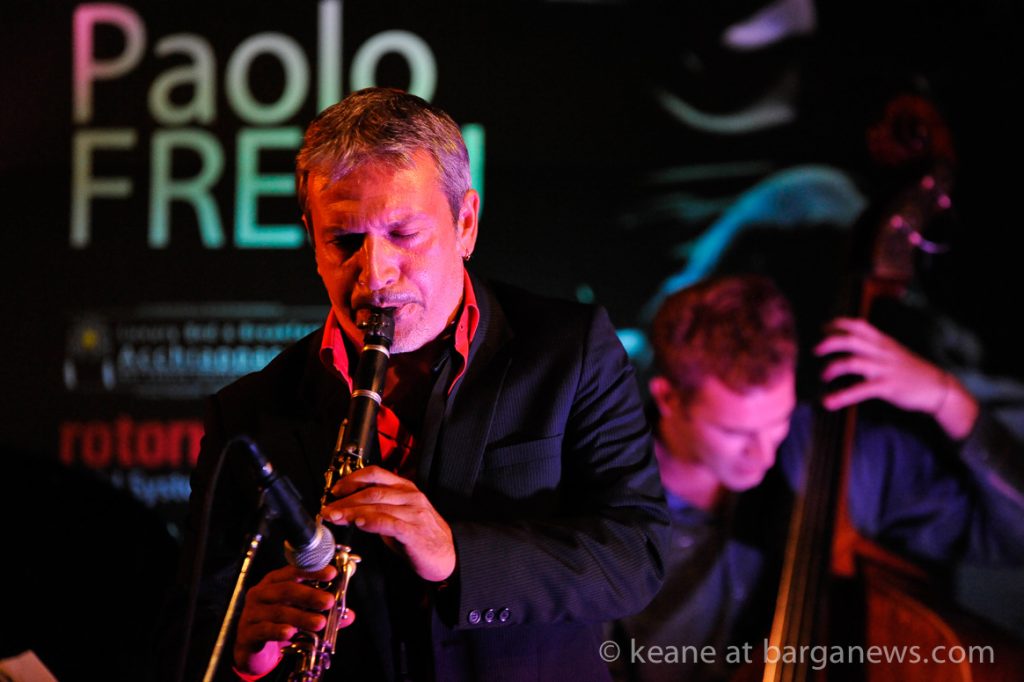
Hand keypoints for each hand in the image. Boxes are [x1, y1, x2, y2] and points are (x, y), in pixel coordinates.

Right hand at [232, 564, 354, 675]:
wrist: (252, 648)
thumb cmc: (278, 622)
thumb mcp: (301, 613)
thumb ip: (323, 611)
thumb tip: (349, 614)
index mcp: (275, 581)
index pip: (294, 571)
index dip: (313, 570)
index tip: (332, 573)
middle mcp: (262, 593)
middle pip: (286, 589)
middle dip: (310, 595)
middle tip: (329, 601)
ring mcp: (252, 612)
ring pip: (278, 611)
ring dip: (301, 617)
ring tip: (319, 623)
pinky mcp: (248, 632)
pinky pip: (264, 630)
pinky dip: (278, 631)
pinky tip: (290, 633)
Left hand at [324, 465, 455, 581]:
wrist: (447, 556)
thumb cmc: (420, 536)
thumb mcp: (399, 515)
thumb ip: (378, 508)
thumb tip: (348, 508)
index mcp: (405, 488)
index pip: (375, 474)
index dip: (352, 479)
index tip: (335, 491)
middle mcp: (410, 496)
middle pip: (372, 491)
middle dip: (345, 500)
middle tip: (328, 510)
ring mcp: (413, 513)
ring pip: (377, 505)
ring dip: (352, 511)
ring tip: (335, 517)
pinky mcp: (414, 532)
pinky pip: (389, 523)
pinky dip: (372, 521)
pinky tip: (359, 523)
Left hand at [814, 317, 977, 438]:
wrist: (938, 387)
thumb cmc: (911, 370)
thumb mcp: (893, 351)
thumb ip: (874, 346)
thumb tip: (851, 343)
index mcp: (883, 341)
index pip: (858, 325)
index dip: (838, 324)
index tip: (823, 327)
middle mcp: (882, 351)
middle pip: (850, 339)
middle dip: (829, 342)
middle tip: (814, 350)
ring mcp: (884, 368)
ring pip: (852, 362)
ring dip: (832, 368)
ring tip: (823, 376)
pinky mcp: (887, 386)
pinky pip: (860, 390)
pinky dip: (841, 396)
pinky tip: (828, 402)